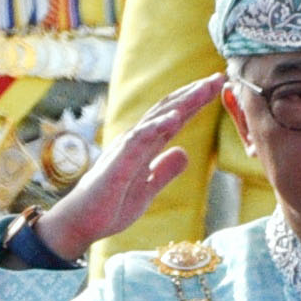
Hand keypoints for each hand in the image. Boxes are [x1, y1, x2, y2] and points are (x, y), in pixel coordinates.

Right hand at [40, 80, 224, 260]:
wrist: (82, 223)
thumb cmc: (110, 205)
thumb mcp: (148, 189)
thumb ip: (165, 170)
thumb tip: (184, 153)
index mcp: (145, 145)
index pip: (173, 118)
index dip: (195, 103)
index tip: (216, 88)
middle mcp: (136, 140)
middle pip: (168, 110)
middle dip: (194, 94)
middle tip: (218, 77)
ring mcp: (126, 148)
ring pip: (156, 118)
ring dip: (181, 102)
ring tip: (203, 89)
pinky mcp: (119, 161)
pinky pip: (139, 139)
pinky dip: (157, 126)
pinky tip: (175, 117)